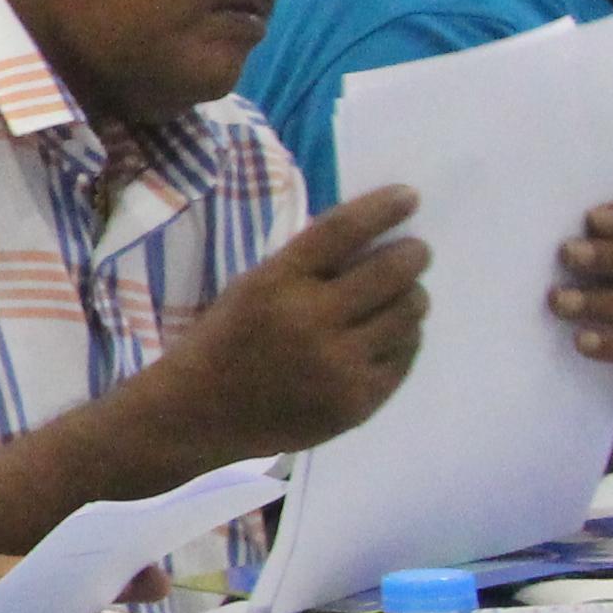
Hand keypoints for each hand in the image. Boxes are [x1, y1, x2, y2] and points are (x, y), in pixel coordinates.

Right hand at [150, 186, 425, 461]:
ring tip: (402, 297)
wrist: (196, 415)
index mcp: (276, 283)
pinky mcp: (357, 401)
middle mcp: (310, 320)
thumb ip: (305, 266)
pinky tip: (389, 336)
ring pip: (408, 314)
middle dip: (412, 254)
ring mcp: (338, 365)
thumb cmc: (224, 341)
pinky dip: (404, 339)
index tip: (408, 197)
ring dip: (412, 296)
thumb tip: (374, 237)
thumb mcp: (250, 288)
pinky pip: (405, 356)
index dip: (382, 209)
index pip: (342, 231)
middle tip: (415, 252)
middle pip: (391, 272)